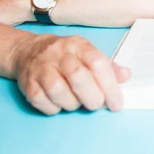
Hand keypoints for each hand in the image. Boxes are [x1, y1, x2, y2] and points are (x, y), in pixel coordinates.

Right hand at [11, 33, 129, 114]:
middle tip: (97, 104)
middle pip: (78, 77)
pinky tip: (60, 104)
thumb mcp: (88, 53)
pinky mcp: (27, 83)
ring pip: (58, 91)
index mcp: (79, 45)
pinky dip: (54, 108)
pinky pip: (42, 101)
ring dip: (72, 103)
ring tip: (77, 102)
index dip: (110, 85)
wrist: (28, 51)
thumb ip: (107, 66)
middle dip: (92, 97)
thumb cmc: (65, 55)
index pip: (97, 63)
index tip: (116, 103)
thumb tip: (126, 75)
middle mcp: (59, 54)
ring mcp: (41, 68)